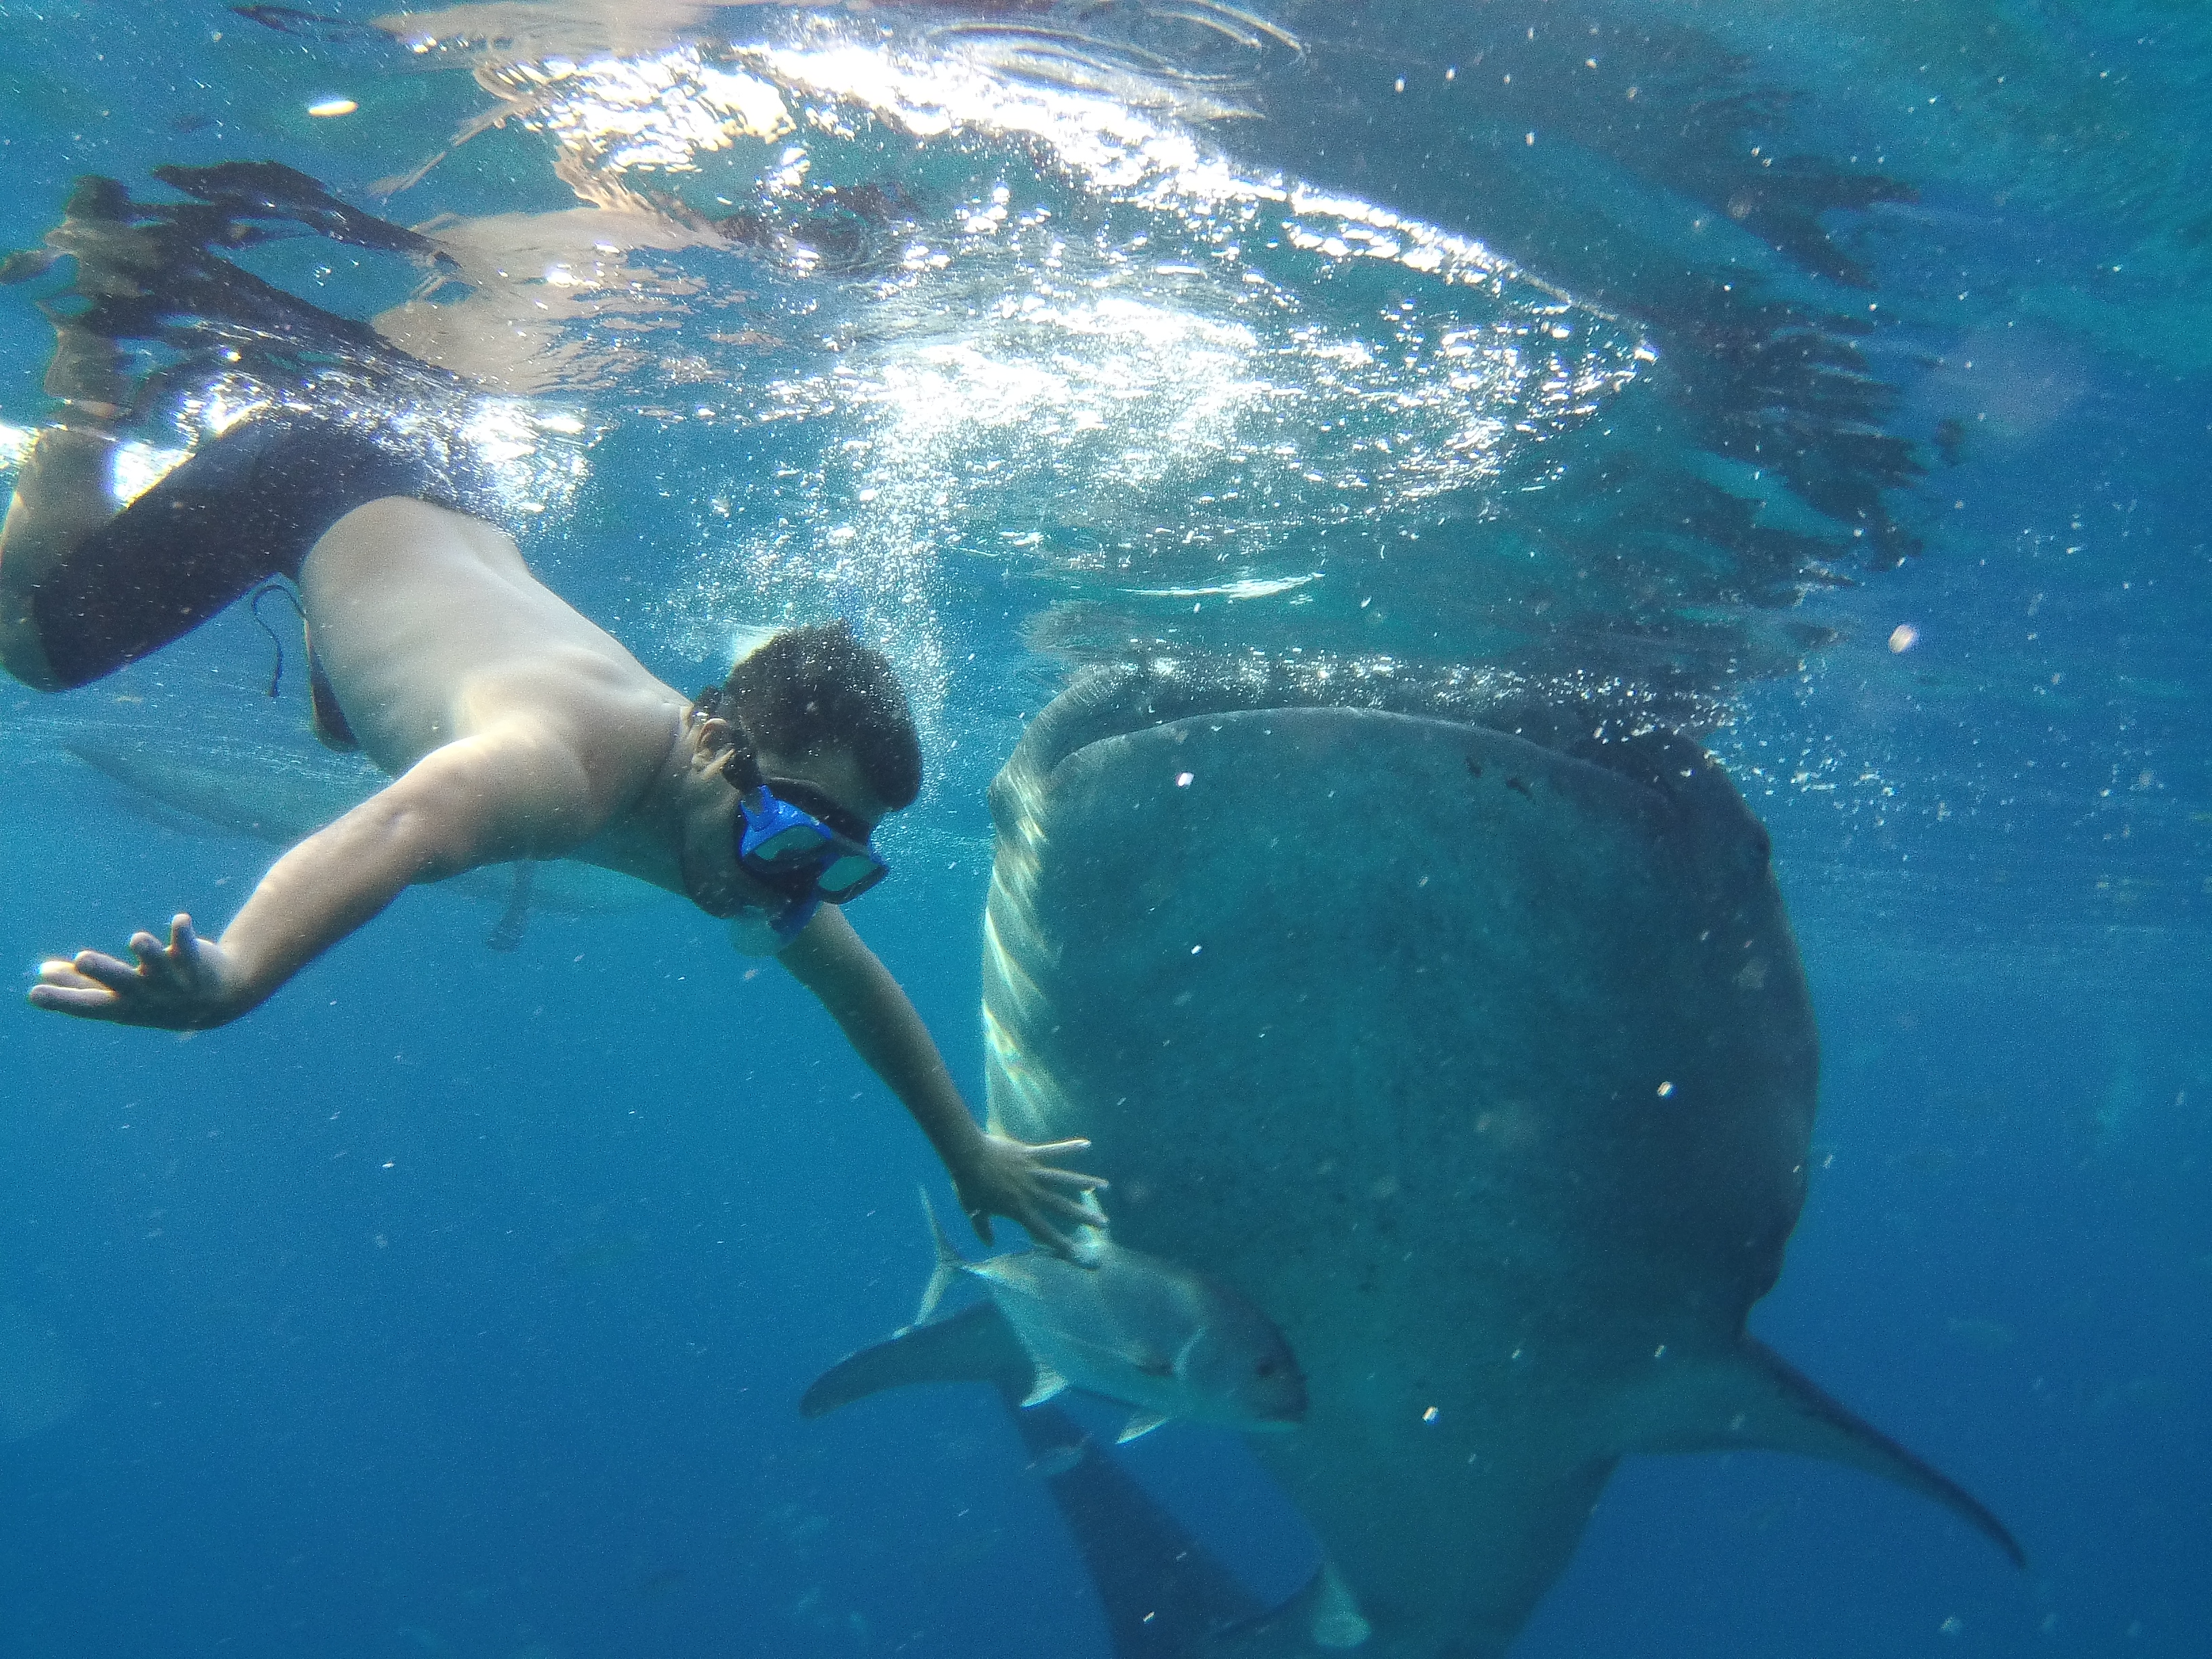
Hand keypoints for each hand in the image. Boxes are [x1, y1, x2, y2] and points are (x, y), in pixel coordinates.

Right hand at [28, 913, 246, 1029]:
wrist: (218, 1001)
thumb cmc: (157, 997)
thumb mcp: (119, 996)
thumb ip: (81, 984)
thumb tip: (43, 971)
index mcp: (122, 1005)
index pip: (86, 1003)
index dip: (60, 999)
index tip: (33, 993)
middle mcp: (146, 993)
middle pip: (120, 981)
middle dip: (101, 970)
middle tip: (81, 959)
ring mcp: (170, 978)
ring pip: (156, 962)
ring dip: (147, 950)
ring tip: (137, 939)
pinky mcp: (193, 959)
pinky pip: (187, 945)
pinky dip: (183, 933)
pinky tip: (180, 920)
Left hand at [955, 1133, 1108, 1258]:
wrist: (966, 1155)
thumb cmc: (968, 1184)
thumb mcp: (974, 1210)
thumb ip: (983, 1227)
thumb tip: (988, 1244)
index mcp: (1018, 1209)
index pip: (1043, 1230)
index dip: (1060, 1243)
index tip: (1076, 1254)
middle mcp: (1030, 1193)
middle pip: (1063, 1207)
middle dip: (1085, 1216)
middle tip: (1104, 1223)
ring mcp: (1032, 1172)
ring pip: (1064, 1180)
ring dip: (1086, 1183)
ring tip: (1106, 1186)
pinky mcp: (1030, 1154)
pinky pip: (1053, 1151)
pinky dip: (1070, 1148)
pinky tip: (1087, 1145)